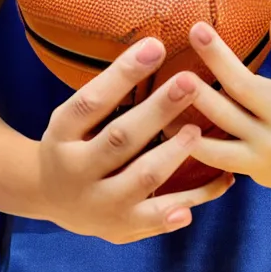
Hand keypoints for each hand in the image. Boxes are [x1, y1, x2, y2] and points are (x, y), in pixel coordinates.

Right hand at [36, 37, 234, 242]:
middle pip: (120, 139)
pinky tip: (224, 180)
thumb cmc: (75, 143)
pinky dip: (195, 198)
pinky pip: (165, 212)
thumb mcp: (73, 119)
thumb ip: (106, 94)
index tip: (156, 46)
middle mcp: (76, 170)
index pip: (91, 101)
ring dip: (175, 153)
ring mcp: (100, 202)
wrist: (46, 197)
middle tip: (190, 81)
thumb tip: (155, 48)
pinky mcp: (123, 226)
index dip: (122, 74)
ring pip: (144, 177)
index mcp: (61, 135)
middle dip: (157, 110)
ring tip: (198, 129)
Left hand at [177, 15, 270, 199]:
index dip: (218, 56)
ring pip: (216, 142)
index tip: (197, 31)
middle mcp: (270, 132)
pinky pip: (217, 163)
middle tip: (171, 70)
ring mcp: (257, 156)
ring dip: (186, 125)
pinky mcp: (249, 172)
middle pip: (227, 110)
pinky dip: (194, 149)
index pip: (244, 79)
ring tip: (159, 105)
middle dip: (196, 90)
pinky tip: (169, 135)